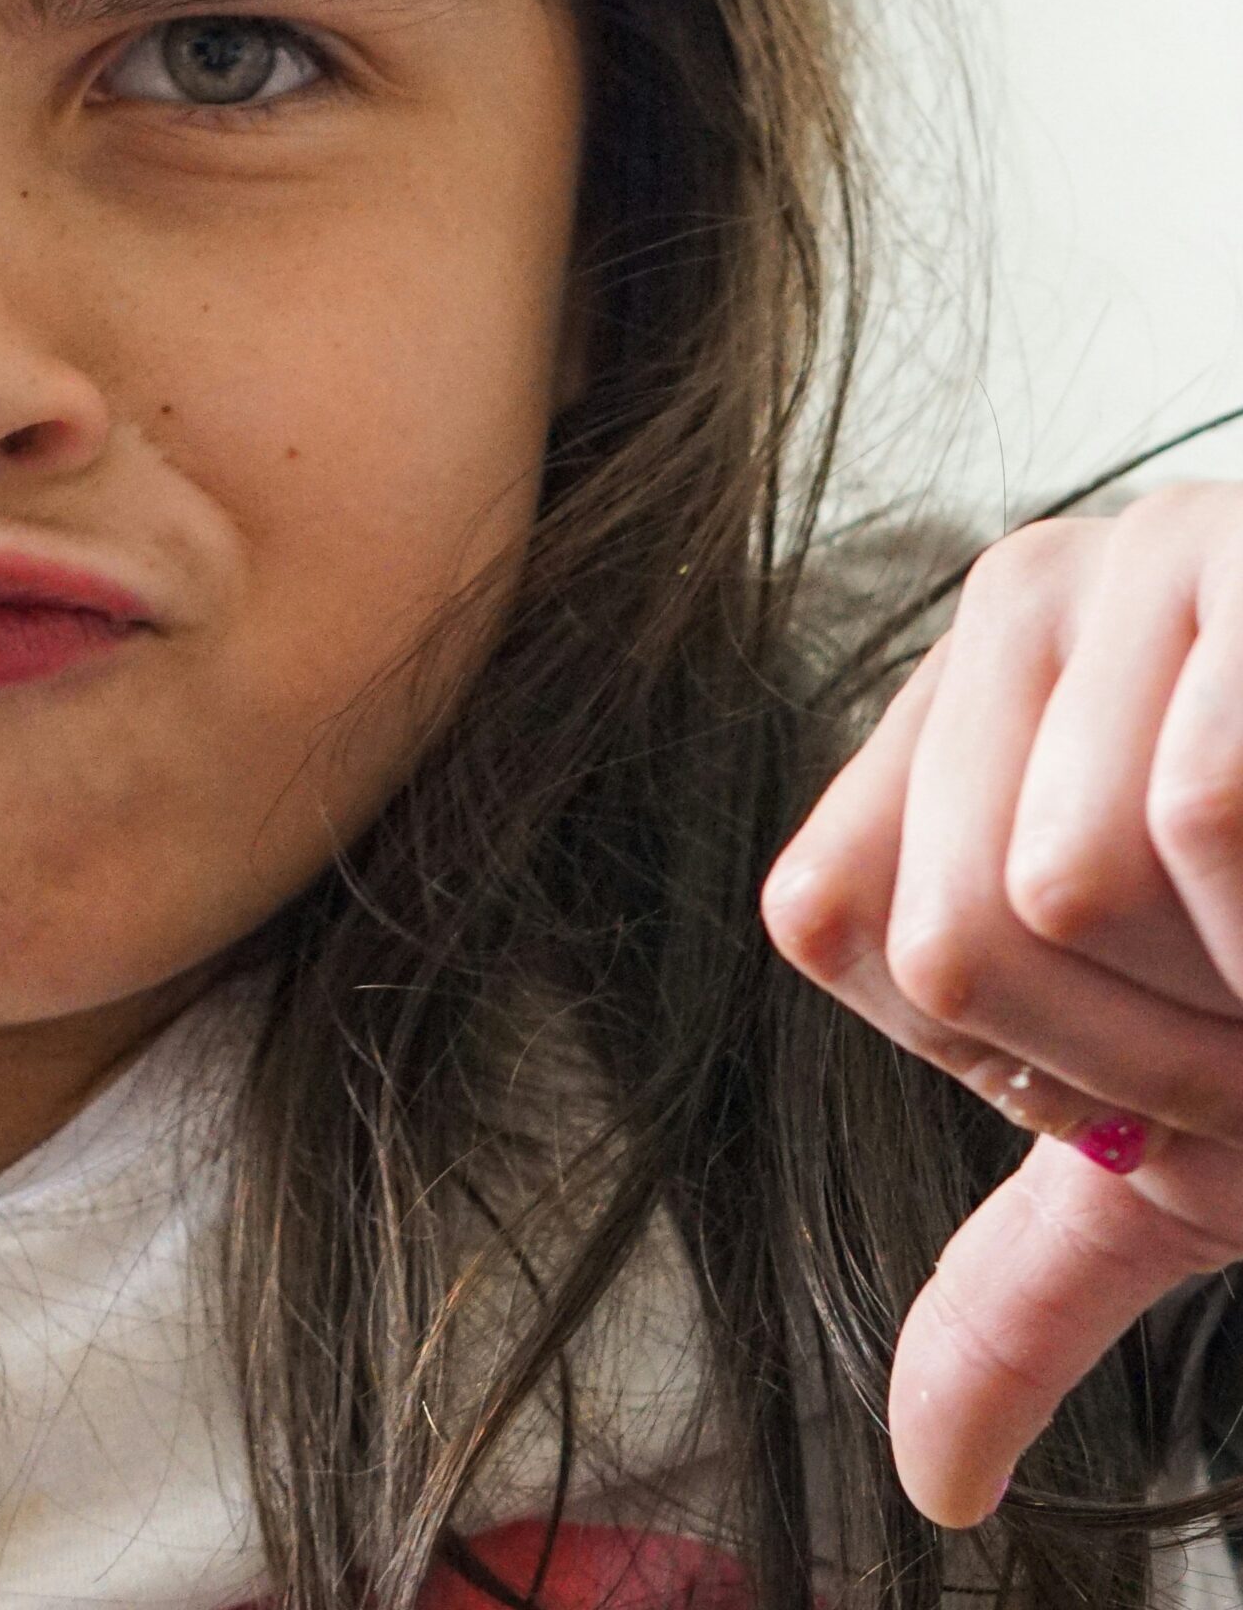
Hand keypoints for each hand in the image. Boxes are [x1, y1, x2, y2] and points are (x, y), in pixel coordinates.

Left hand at [762, 483, 1242, 1529]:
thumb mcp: (1201, 1120)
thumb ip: (1035, 1276)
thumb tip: (927, 1476)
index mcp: (959, 714)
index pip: (827, 925)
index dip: (1015, 1061)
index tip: (1183, 1055)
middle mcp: (1021, 604)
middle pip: (944, 941)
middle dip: (1159, 1068)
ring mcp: (1145, 556)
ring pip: (1062, 894)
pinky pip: (1208, 828)